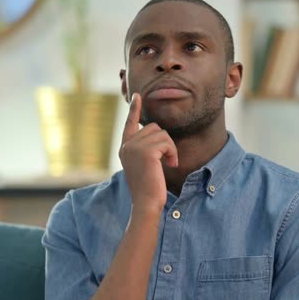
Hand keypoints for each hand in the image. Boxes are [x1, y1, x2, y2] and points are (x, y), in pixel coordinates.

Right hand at [119, 93, 177, 213]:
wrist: (146, 203)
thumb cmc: (149, 188)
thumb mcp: (144, 165)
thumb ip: (145, 148)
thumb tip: (157, 131)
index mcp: (125, 148)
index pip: (130, 124)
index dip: (134, 109)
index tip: (137, 96)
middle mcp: (127, 145)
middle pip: (154, 128)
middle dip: (165, 142)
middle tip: (168, 160)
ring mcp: (135, 147)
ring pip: (162, 134)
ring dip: (171, 149)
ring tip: (169, 164)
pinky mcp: (146, 151)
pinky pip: (167, 142)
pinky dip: (173, 153)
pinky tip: (171, 165)